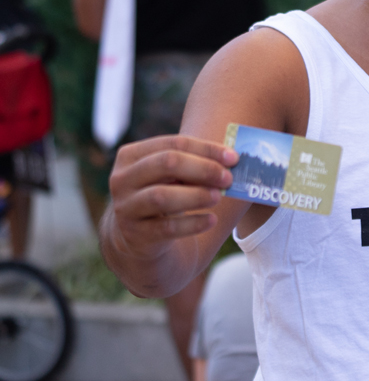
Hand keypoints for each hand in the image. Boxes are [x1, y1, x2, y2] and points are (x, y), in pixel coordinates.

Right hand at [105, 135, 237, 260]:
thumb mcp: (173, 176)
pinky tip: (211, 220)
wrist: (140, 237)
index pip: (174, 143)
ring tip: (218, 197)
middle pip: (166, 163)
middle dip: (203, 169)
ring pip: (162, 196)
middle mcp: (122, 179)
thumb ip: (195, 164)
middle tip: (228, 178)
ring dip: (196, 195)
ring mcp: (125, 208)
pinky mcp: (135, 234)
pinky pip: (166, 228)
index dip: (206, 149)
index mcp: (131, 155)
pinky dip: (192, 223)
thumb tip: (232, 159)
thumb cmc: (165, 194)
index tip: (234, 157)